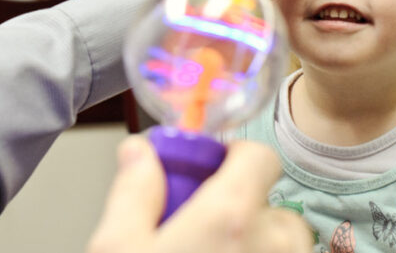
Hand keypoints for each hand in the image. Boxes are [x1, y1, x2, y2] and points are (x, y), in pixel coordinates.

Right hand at [87, 136, 312, 252]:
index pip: (260, 156)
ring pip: (279, 244)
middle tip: (198, 230)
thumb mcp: (116, 247)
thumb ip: (133, 192)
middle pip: (269, 204)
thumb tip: (139, 153)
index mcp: (229, 219)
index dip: (234, 157)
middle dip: (240, 210)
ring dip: (252, 244)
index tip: (210, 171)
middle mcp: (271, 247)